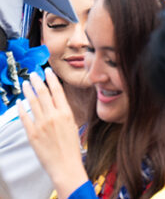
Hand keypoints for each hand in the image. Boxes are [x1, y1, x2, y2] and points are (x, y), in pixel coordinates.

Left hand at [19, 69, 88, 196]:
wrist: (65, 165)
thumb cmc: (71, 147)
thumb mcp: (72, 125)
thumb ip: (63, 113)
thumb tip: (54, 102)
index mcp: (66, 113)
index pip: (57, 91)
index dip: (51, 79)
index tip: (47, 71)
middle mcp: (53, 116)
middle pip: (43, 93)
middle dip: (37, 81)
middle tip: (33, 74)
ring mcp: (41, 124)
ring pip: (32, 102)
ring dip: (28, 91)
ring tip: (25, 84)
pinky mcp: (32, 134)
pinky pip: (24, 117)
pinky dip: (21, 108)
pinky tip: (19, 103)